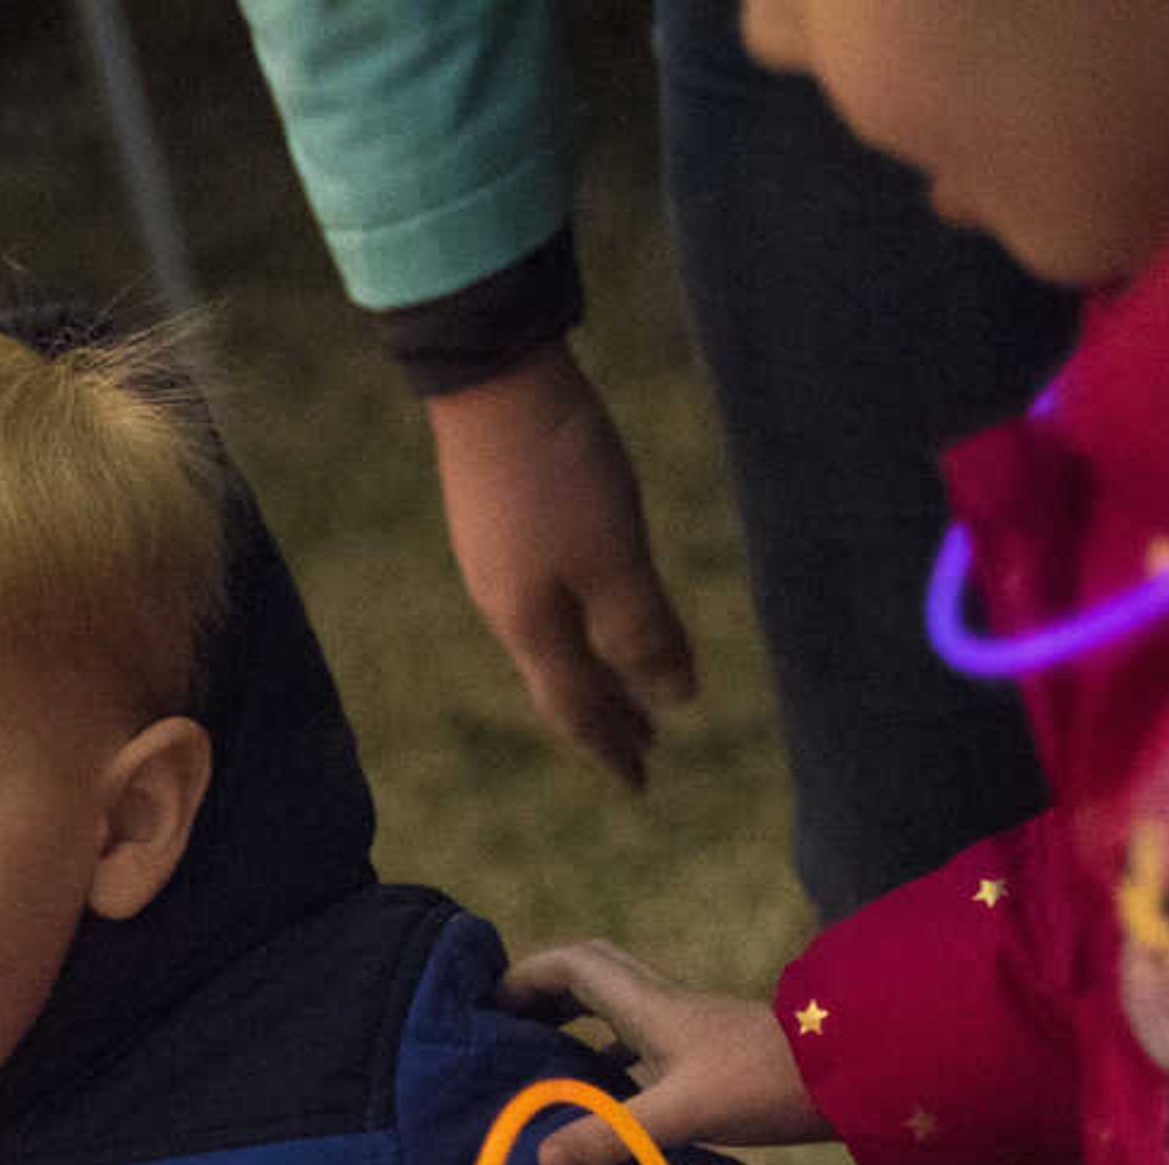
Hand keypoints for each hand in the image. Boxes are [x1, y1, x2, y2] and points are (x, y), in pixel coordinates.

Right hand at [424, 344, 699, 791]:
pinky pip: (544, 600)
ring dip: (593, 670)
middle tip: (645, 744)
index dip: (610, 747)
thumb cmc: (559, 472)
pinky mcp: (502, 520)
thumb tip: (675, 700)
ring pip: (551, 640)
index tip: (642, 783)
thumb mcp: (614, 558)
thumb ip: (642, 631)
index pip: (575, 708)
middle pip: (559, 679)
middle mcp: (505, 603)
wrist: (493, 378)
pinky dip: (578, 626)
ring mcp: (497, 561)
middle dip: (605, 715)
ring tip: (626, 685)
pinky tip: (592, 607)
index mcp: (530, 625)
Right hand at [499, 939, 826, 1164]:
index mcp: (649, 1006)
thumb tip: (539, 1156)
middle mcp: (666, 1007)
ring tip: (545, 1064)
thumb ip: (609, 1134)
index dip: (527, 975)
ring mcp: (692, 1029)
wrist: (856, 1075)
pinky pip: (646, 1043)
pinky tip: (610, 1100)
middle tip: (511, 1026)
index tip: (488, 1002)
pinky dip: (615, 1059)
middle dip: (547, 992)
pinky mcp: (712, 1054)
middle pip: (594, 976)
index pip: (574, 966)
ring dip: (579, 1025)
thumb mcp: (678, 1113)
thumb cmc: (764, 1083)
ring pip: (620, 1010)